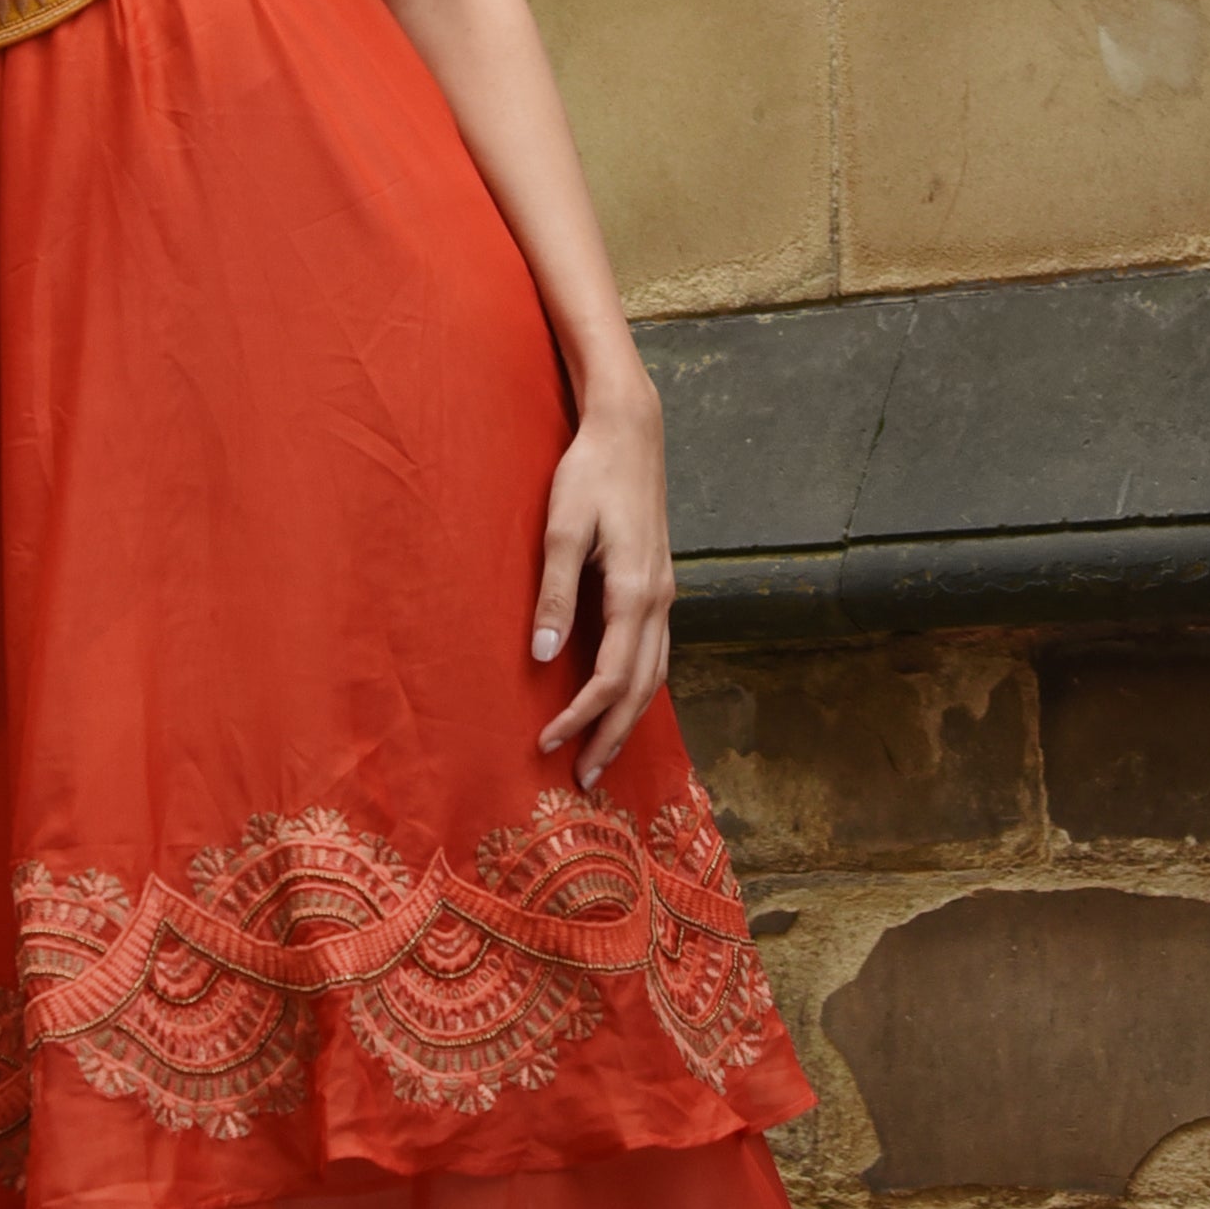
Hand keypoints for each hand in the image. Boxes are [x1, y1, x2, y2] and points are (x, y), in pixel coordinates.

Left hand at [531, 372, 673, 792]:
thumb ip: (555, 593)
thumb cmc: (589, 473)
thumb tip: (544, 655)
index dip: (581, 717)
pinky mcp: (659, 586)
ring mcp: (665, 594)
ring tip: (601, 754)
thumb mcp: (561, 528)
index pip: (612, 677)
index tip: (548, 743)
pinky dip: (640, 688)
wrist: (629, 431)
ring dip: (629, 719)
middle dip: (613, 736)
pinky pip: (656, 653)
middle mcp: (659, 600)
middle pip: (641, 689)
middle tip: (584, 778)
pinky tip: (622, 701)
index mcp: (635, 592)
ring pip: (656, 675)